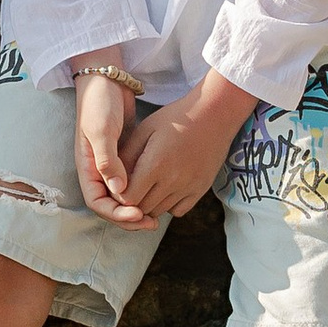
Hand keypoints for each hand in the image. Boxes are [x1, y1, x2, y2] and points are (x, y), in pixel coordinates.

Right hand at [74, 72, 142, 221]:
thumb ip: (108, 161)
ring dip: (137, 209)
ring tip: (157, 216)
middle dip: (129, 218)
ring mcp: (110, 165)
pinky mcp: (123, 158)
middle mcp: (97, 171)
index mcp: (87, 168)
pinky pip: (131, 184)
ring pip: (122, 198)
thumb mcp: (101, 130)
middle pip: (111, 206)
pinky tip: (159, 195)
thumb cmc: (100, 103)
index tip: (138, 215)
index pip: (98, 203)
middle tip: (152, 223)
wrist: (107, 80)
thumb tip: (120, 191)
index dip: (117, 215)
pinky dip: (142, 193)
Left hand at [118, 72, 254, 222]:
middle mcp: (172, 181)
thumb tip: (113, 179)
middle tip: (131, 187)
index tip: (120, 184)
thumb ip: (126, 156)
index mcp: (155, 165)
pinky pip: (178, 211)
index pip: (128, 198)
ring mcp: (188, 187)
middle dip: (132, 201)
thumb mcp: (144, 130)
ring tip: (147, 186)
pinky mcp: (200, 190)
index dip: (119, 194)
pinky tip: (166, 189)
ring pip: (159, 212)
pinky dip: (168, 205)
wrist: (213, 114)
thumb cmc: (175, 118)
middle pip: (142, 208)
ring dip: (149, 204)